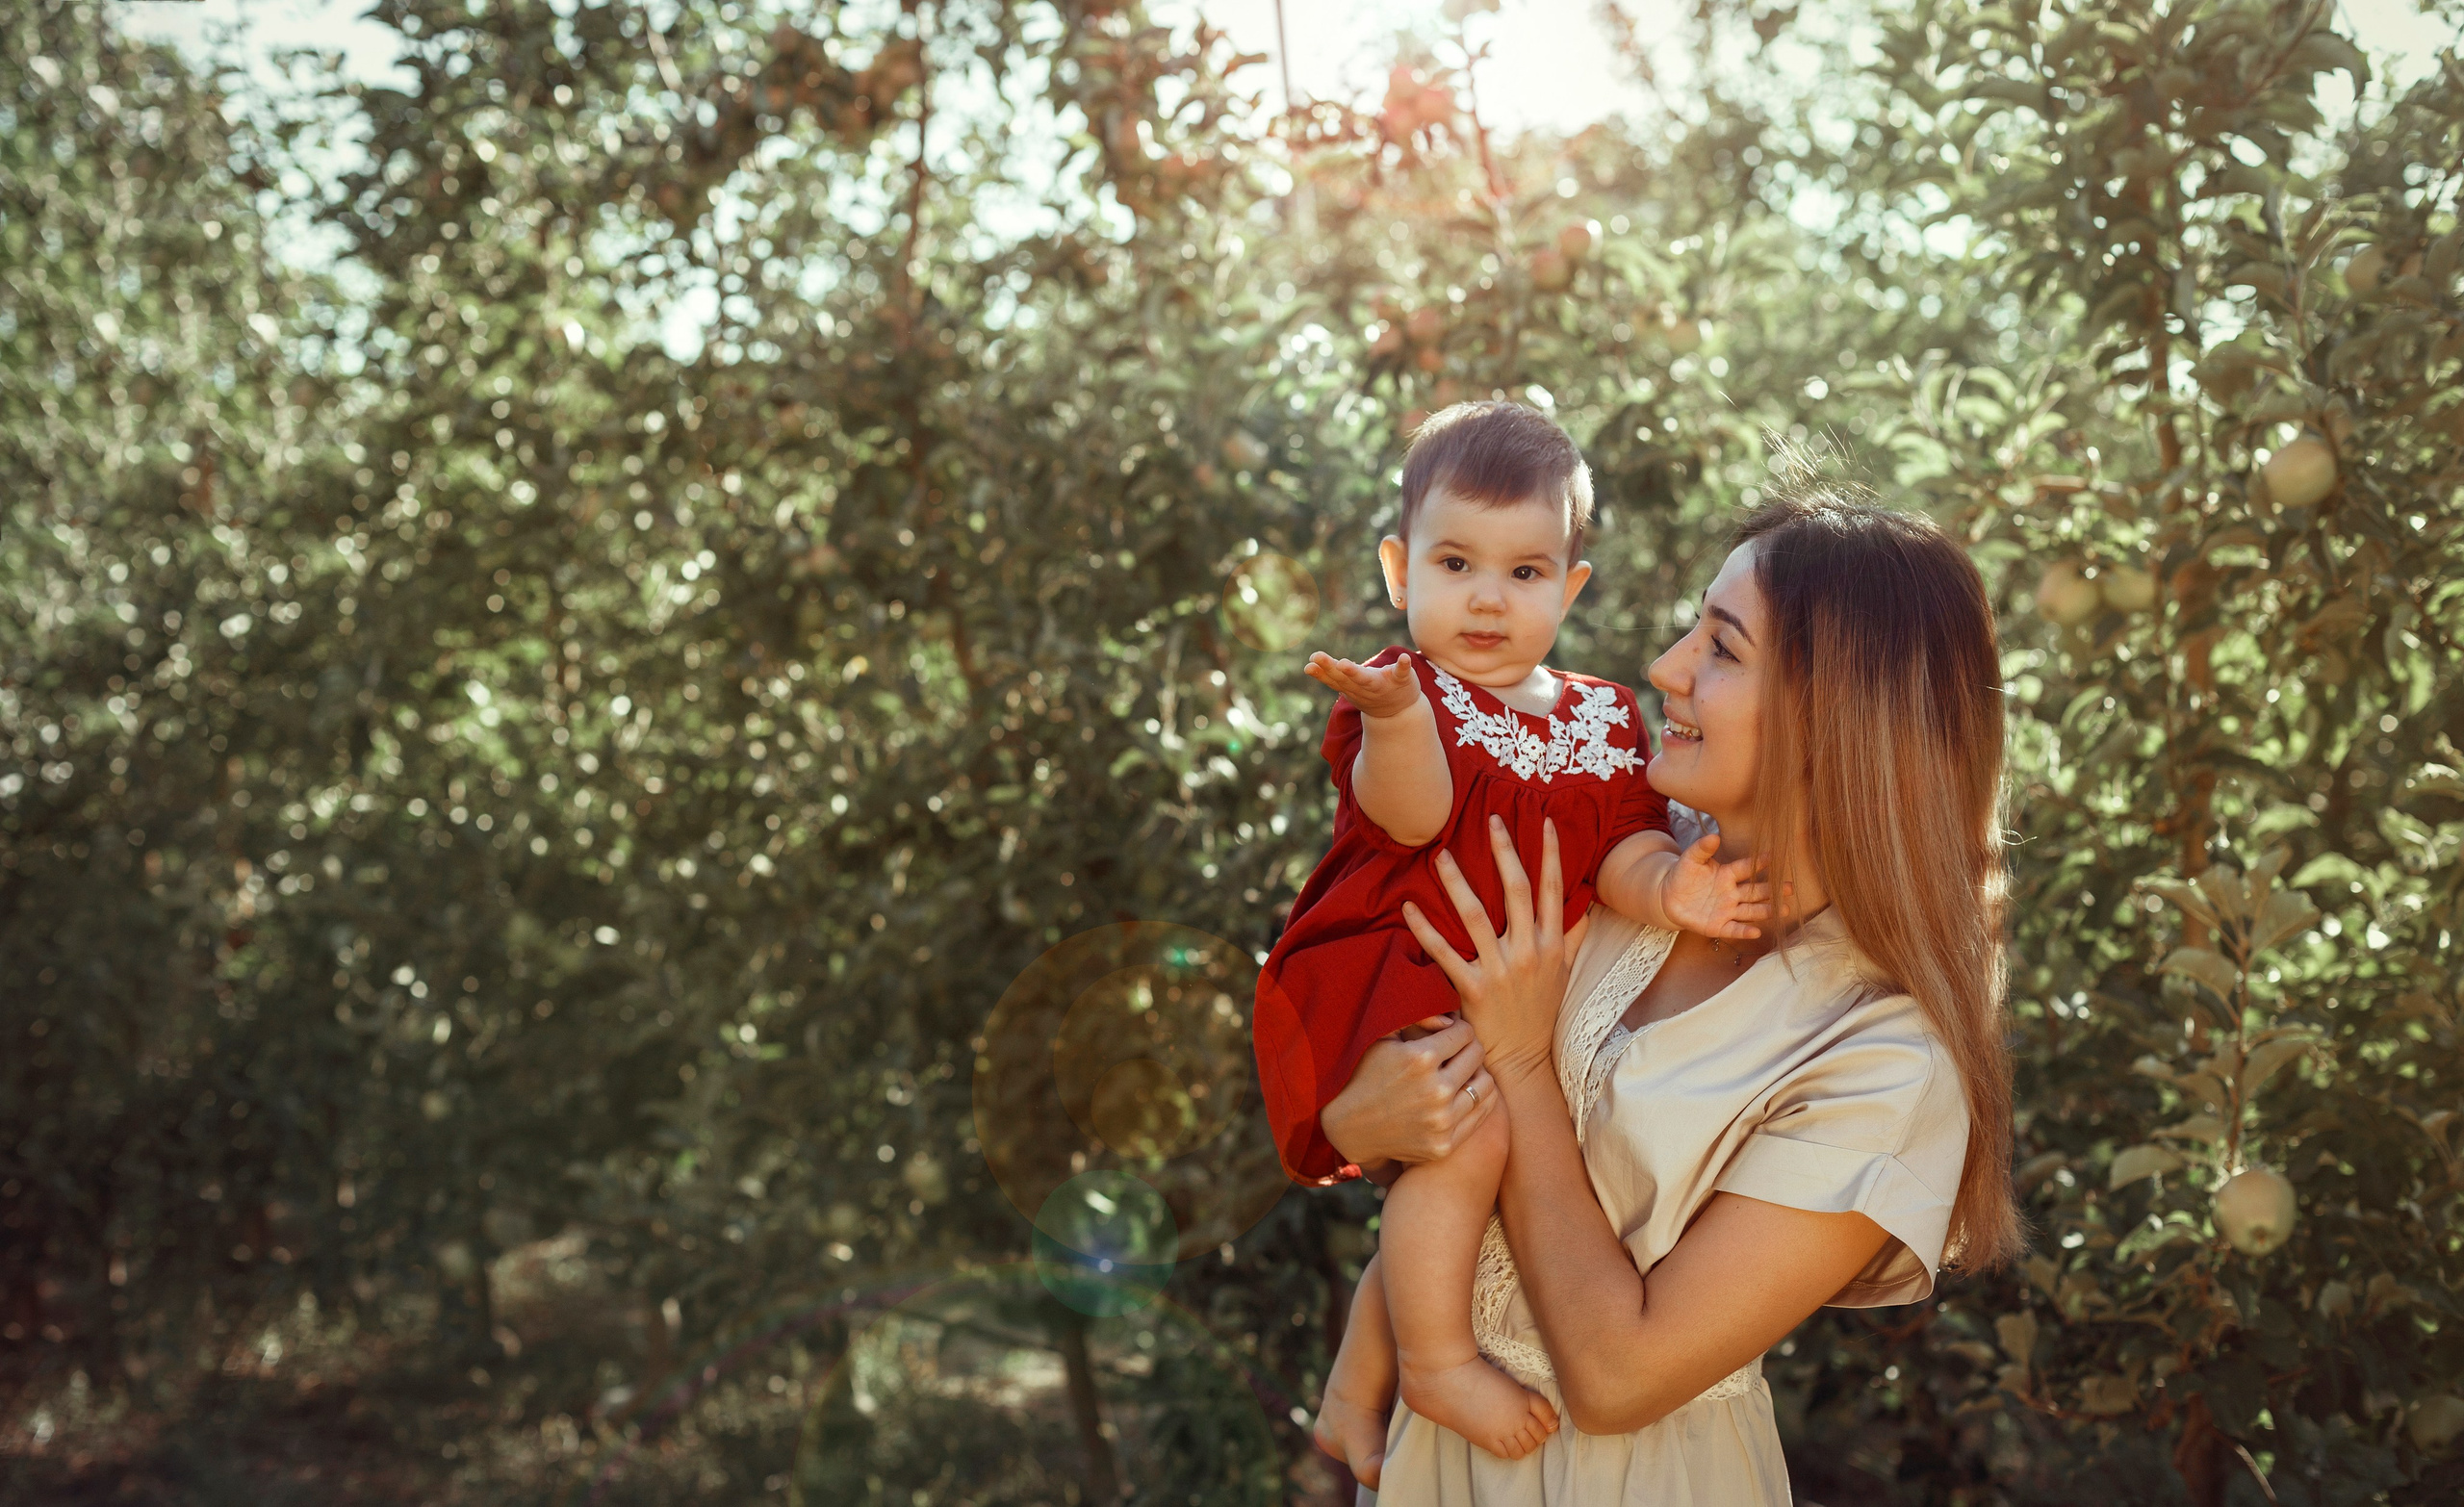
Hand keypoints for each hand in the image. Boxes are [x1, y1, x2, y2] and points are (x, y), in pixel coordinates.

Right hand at [1305, 651, 1422, 719]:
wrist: (1400, 711)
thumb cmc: (1369, 691)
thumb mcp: (1349, 686)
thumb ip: (1331, 675)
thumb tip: (1307, 665)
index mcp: (1351, 686)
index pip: (1334, 680)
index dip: (1321, 673)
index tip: (1308, 665)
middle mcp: (1364, 687)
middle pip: (1346, 678)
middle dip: (1331, 668)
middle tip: (1316, 657)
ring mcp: (1383, 685)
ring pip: (1368, 679)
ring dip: (1355, 672)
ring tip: (1343, 663)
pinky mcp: (1402, 680)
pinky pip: (1402, 673)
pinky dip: (1403, 666)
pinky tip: (1404, 658)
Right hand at [1319, 1013, 1497, 1172]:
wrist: (1349, 1128)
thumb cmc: (1365, 1075)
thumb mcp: (1382, 1038)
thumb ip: (1417, 1018)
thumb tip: (1451, 1021)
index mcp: (1420, 1059)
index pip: (1465, 1033)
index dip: (1458, 1029)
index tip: (1450, 1034)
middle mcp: (1436, 1091)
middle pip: (1477, 1056)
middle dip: (1468, 1049)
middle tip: (1457, 1052)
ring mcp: (1441, 1121)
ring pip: (1486, 1085)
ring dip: (1476, 1074)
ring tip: (1461, 1073)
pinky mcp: (1444, 1144)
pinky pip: (1481, 1114)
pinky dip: (1476, 1101)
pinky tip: (1462, 1094)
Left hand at [1401, 816, 1586, 1085]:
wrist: (1524, 1059)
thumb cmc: (1541, 1012)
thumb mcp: (1565, 973)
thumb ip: (1574, 936)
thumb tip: (1586, 903)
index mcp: (1551, 945)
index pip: (1552, 890)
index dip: (1551, 854)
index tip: (1544, 821)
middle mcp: (1528, 952)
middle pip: (1515, 891)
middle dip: (1504, 852)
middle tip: (1492, 820)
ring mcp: (1500, 970)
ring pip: (1476, 916)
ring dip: (1457, 882)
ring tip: (1441, 855)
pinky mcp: (1473, 989)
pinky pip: (1445, 952)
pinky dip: (1425, 929)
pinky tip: (1409, 907)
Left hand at [1656, 834, 1775, 939]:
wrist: (1668, 897)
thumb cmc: (1683, 875)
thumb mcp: (1691, 860)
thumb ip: (1702, 849)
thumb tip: (1714, 836)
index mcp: (1727, 875)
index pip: (1746, 868)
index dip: (1758, 863)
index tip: (1774, 857)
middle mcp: (1732, 893)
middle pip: (1755, 892)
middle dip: (1773, 891)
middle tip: (1790, 887)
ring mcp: (1726, 911)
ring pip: (1750, 911)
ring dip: (1767, 911)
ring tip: (1785, 909)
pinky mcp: (1718, 926)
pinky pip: (1733, 929)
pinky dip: (1744, 931)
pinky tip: (1756, 932)